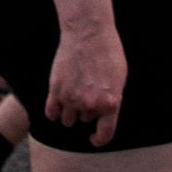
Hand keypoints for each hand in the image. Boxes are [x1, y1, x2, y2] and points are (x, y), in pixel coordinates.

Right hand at [44, 11, 127, 143]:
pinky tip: (56, 105)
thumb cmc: (107, 51)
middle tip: (87, 89)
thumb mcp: (119, 79)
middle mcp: (91, 105)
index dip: (99, 139)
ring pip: (68, 119)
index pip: (105, 134)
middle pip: (85, 120)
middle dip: (86, 110)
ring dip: (70, 111)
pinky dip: (53, 111)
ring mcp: (72, 98)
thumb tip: (104, 114)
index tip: (93, 139)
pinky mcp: (56, 89)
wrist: (88, 31)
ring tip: (72, 94)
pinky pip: (51, 112)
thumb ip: (112, 100)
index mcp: (111, 104)